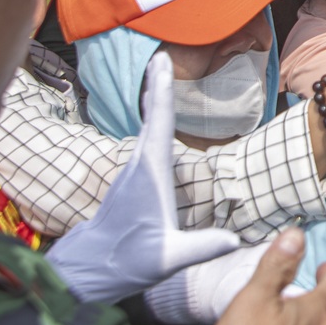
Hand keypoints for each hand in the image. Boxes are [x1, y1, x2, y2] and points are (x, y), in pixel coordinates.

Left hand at [46, 54, 242, 303]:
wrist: (91, 268)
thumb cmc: (127, 261)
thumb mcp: (167, 257)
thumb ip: (201, 247)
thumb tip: (235, 241)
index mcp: (149, 174)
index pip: (159, 124)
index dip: (162, 92)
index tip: (162, 63)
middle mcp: (138, 167)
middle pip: (150, 117)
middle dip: (157, 86)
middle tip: (162, 56)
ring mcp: (131, 173)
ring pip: (145, 129)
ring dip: (153, 102)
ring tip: (159, 77)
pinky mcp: (130, 182)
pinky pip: (144, 142)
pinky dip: (151, 122)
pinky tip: (155, 122)